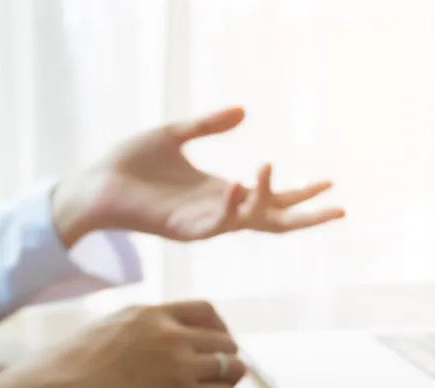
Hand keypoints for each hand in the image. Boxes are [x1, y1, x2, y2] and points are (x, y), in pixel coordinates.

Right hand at [0, 300, 246, 387]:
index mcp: (151, 314)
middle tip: (218, 374)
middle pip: (225, 340)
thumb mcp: (106, 327)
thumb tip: (150, 339)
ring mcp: (180, 364)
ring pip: (232, 366)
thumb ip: (136, 328)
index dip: (218, 327)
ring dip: (228, 379)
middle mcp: (171, 334)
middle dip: (225, 356)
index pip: (206, 310)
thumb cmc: (66, 368)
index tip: (215, 343)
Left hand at [51, 106, 344, 245]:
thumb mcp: (174, 135)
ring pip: (251, 221)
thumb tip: (243, 110)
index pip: (274, 199)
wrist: (94, 184)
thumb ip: (208, 124)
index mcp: (223, 193)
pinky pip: (218, 223)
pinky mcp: (185, 229)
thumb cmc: (130, 163)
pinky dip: (232, 207)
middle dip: (308, 217)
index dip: (302, 193)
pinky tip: (239, 185)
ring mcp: (205, 223)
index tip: (331, 182)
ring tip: (268, 167)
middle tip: (340, 209)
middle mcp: (221, 212)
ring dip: (265, 198)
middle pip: (276, 221)